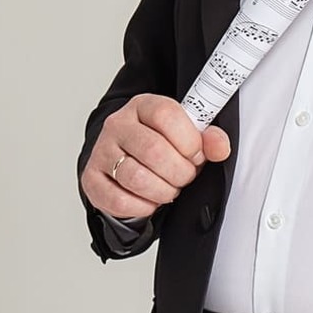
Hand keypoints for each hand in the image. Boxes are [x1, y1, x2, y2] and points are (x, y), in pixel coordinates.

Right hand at [81, 94, 231, 219]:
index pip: (166, 115)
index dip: (189, 140)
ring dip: (163, 190)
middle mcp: (118, 125)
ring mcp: (101, 151)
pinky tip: (150, 200)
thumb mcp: (186, 133)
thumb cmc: (160, 144)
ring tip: (170, 188)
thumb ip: (208, 138)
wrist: (125, 157)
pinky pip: (118, 200)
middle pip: (153, 150)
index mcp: (143, 106)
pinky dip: (142, 207)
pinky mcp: (92, 179)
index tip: (197, 154)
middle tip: (185, 176)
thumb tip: (220, 147)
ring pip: (136, 177)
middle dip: (180, 172)